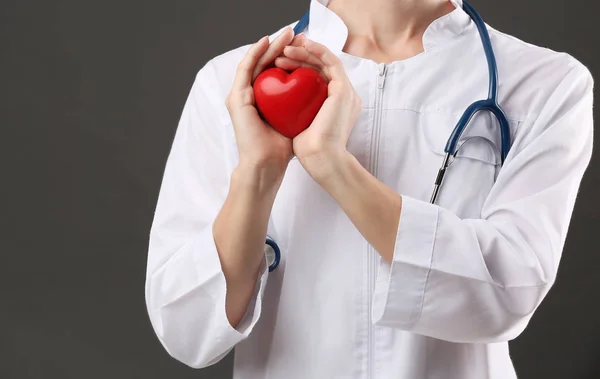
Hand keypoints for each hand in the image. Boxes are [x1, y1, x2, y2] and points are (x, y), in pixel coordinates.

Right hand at [226, 27, 303, 176]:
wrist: (267, 164)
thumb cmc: (283, 148)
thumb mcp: (296, 120)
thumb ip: (302, 106)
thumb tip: (322, 92)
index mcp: (262, 100)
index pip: (275, 72)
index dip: (290, 56)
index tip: (305, 46)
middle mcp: (250, 95)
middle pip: (266, 63)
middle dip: (281, 46)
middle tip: (295, 32)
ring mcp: (241, 95)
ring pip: (256, 61)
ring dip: (270, 45)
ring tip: (285, 33)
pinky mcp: (237, 97)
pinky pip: (246, 68)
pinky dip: (256, 53)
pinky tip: (267, 42)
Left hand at [274, 38, 362, 179]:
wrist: (320, 158)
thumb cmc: (307, 149)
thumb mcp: (299, 125)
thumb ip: (297, 110)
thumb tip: (282, 102)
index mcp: (333, 105)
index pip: (316, 78)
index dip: (299, 66)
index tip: (280, 62)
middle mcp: (342, 96)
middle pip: (321, 67)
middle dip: (301, 55)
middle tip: (281, 50)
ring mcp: (345, 91)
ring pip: (325, 61)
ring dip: (305, 51)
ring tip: (285, 48)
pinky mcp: (343, 89)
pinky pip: (330, 61)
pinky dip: (316, 50)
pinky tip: (300, 46)